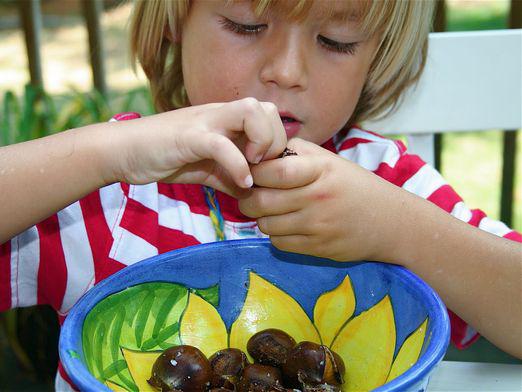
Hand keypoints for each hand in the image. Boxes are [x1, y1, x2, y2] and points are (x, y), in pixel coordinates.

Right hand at [106, 98, 286, 196]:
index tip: (266, 168)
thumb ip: (228, 177)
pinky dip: (238, 165)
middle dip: (275, 140)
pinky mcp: (189, 137)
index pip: (268, 114)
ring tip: (252, 166)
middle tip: (261, 166)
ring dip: (261, 141)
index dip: (276, 141)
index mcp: (225, 119)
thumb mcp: (205, 170)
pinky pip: (222, 144)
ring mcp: (204, 122)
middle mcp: (219, 114)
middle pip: (267, 107)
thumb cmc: (164, 157)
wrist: (124, 152)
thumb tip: (249, 192)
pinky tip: (241, 182)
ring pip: (251, 111)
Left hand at [239, 138, 404, 261]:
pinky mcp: (317, 248)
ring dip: (262, 218)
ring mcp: (317, 226)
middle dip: (248, 198)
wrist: (391, 222)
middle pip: (261, 202)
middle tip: (251, 194)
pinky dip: (276, 235)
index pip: (273, 171)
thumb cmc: (356, 186)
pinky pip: (279, 243)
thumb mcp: (331, 161)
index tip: (251, 172)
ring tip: (271, 210)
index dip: (254, 172)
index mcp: (320, 170)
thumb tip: (261, 153)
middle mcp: (317, 198)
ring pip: (266, 225)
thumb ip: (297, 152)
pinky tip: (287, 226)